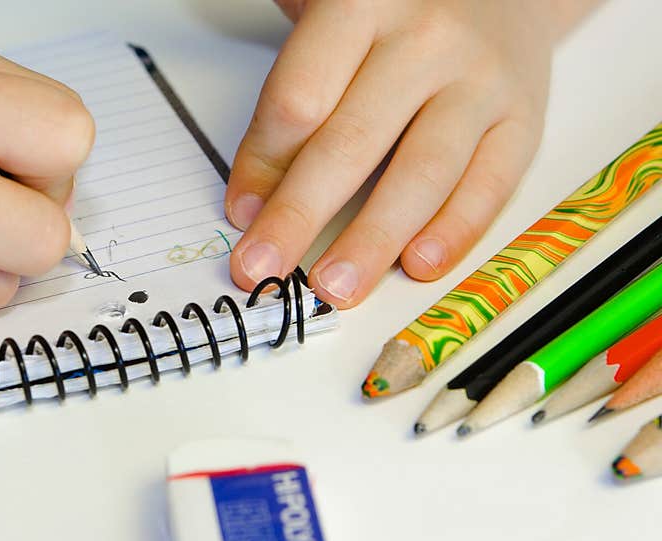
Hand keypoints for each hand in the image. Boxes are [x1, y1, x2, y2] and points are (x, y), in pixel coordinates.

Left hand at [226, 0, 593, 306]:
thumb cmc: (397, 8)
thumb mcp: (332, 18)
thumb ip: (295, 93)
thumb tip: (256, 198)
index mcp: (362, 3)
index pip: (300, 100)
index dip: (262, 166)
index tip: (241, 216)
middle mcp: (427, 38)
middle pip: (351, 143)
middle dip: (299, 217)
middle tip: (262, 270)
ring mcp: (481, 78)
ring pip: (421, 173)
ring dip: (372, 241)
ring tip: (335, 289)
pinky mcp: (523, 116)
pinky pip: (489, 183)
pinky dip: (453, 231)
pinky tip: (418, 266)